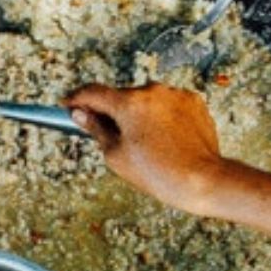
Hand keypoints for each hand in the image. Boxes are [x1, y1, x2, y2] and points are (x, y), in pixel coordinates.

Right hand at [65, 84, 228, 215]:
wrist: (202, 180)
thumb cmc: (159, 173)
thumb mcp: (116, 156)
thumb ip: (96, 129)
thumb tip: (81, 114)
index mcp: (130, 103)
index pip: (93, 92)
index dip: (76, 98)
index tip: (69, 104)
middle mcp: (153, 91)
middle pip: (122, 97)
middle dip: (113, 112)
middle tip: (109, 135)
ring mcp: (176, 94)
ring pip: (147, 100)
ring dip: (140, 115)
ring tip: (146, 144)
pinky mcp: (193, 102)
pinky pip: (168, 105)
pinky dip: (162, 117)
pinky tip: (165, 140)